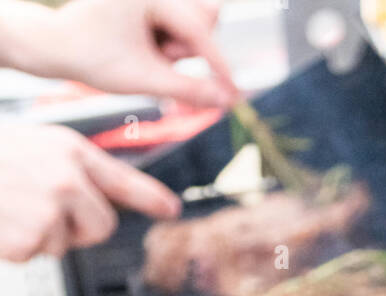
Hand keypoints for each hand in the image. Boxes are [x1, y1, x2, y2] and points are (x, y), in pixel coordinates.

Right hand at [0, 125, 179, 261]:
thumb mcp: (38, 147)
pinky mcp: (30, 238)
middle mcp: (67, 180)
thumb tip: (106, 199)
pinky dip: (15, 245)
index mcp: (70, 151)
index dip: (150, 198)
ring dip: (39, 235)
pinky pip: (34, 255)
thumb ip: (76, 170)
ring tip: (12, 206)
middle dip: (78, 228)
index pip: (122, 180)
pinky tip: (1, 219)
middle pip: (102, 228)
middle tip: (43, 208)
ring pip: (65, 245)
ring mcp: (50, 211)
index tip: (171, 209)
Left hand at [52, 0, 236, 107]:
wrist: (57, 45)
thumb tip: (225, 101)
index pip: (198, 29)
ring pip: (194, 22)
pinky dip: (172, 43)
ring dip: (180, 48)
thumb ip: (188, 89)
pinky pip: (181, 22)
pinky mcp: (152, 2)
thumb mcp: (143, 79)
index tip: (234, 94)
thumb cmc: (93, 58)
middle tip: (160, 62)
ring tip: (150, 56)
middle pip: (203, 18)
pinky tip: (150, 49)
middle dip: (188, 49)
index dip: (219, 64)